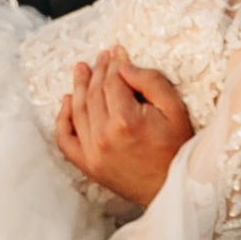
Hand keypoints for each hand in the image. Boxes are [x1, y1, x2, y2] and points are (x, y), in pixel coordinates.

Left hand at [55, 47, 193, 208]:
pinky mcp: (88, 165)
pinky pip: (66, 140)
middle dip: (98, 71)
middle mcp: (103, 136)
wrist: (173, 188)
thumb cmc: (177, 149)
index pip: (112, 82)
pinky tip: (67, 103)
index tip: (117, 52)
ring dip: (79, 87)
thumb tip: (125, 66)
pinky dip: (63, 120)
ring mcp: (92, 153)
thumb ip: (151, 82)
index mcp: (125, 121)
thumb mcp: (175, 109)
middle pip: (94, 93)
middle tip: (102, 57)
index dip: (114, 64)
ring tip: (81, 70)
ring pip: (79, 111)